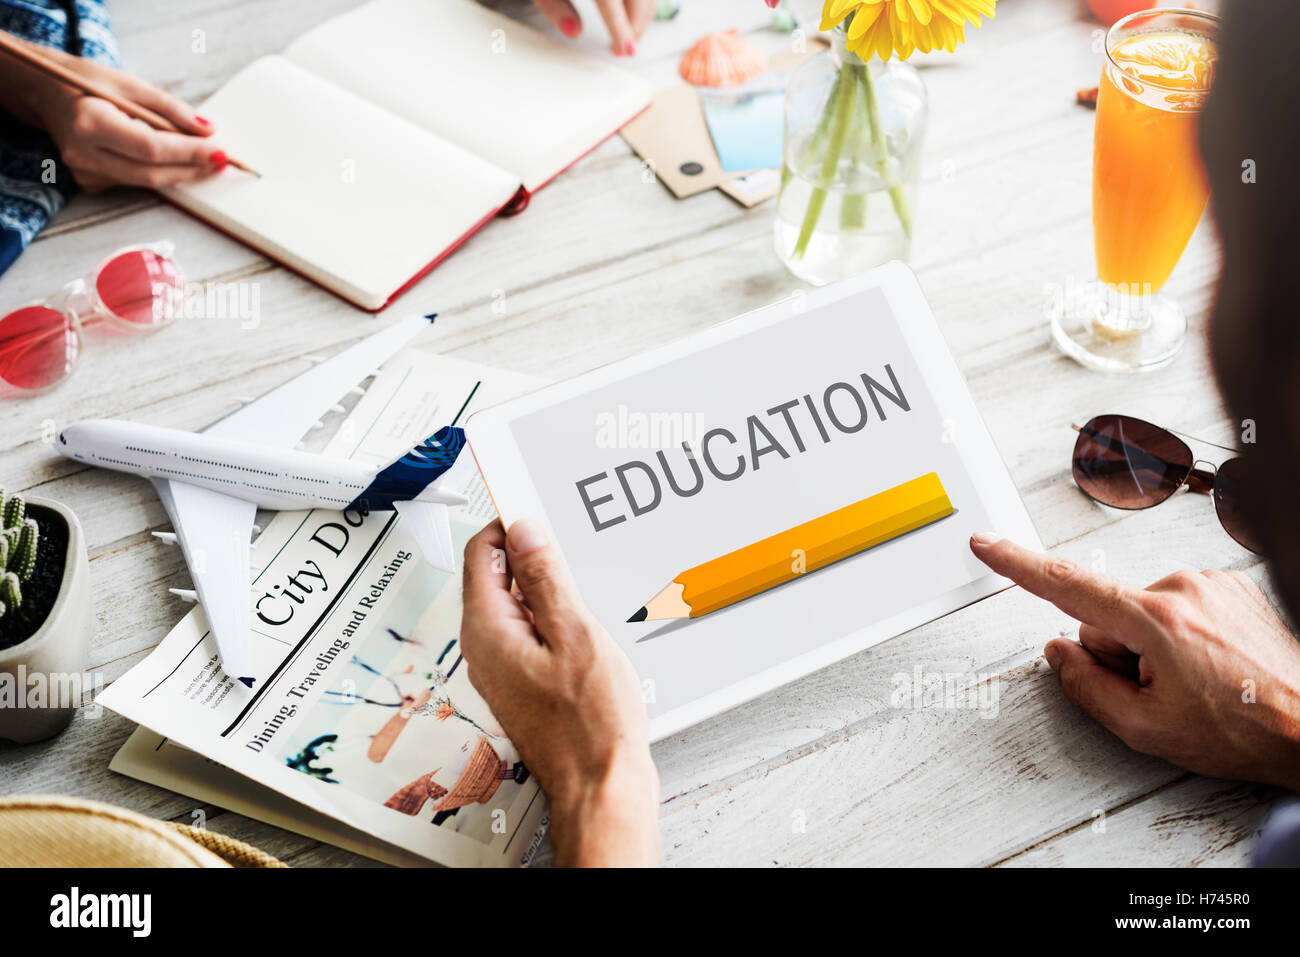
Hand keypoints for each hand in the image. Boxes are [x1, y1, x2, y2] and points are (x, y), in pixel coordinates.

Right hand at [0, 35, 222, 191]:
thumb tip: (209, 131)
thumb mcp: (130, 85)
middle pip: (151, 173)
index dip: (190, 153)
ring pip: (146, 182)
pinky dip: (158, 171)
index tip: (221, 152)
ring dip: (180, 172)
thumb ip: (171, 110)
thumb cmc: (89, 84)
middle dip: (191, 169)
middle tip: (222, 161)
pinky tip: (171, 159)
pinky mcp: (91, 183)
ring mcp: (85, 173)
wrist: (48, 96)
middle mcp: (84, 154)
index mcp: (91, 123)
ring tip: (205, 158)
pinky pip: (135, 181)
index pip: (151, 148)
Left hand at [461, 519, 659, 865]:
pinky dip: (554, 620)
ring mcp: (502, 670)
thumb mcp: (576, 634)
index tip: (538, 513)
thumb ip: (546, 578)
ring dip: (547, 590)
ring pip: (516, 606)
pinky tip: (586, 629)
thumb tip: (525, 534)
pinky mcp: (523, 684)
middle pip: (495, 578)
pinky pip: (529, 634)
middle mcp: (485, 650)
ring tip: (585, 594)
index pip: (481, 553)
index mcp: (488, 631)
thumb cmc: (591, 725)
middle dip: (531, 558)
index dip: (510, 526)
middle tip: (571, 551)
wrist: (600, 786)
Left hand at [532, 0, 655, 55]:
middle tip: (622, 49)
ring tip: (626, 37)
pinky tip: (631, 18)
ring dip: (641, 19)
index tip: (626, 49)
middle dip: (634, 27)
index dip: (621, 28)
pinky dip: (643, 6)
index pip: (611, 2)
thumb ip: (554, 8)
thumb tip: (573, 31)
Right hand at [971, 533, 1299, 791]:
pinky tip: (1212, 666)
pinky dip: (1183, 635)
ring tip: (1196, 683)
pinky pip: (1178, 606)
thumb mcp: (1148, 729)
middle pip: (1108, 615)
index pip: (1067, 585)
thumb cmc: (1246, 731)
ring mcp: (1212, 584)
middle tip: (1160, 691)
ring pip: (1143, 612)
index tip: (987, 544)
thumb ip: (1087, 687)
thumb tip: (1060, 653)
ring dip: (1154, 645)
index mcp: (1157, 621)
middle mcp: (1184, 588)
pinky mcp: (1232, 586)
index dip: (1018, 564)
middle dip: (1119, 652)